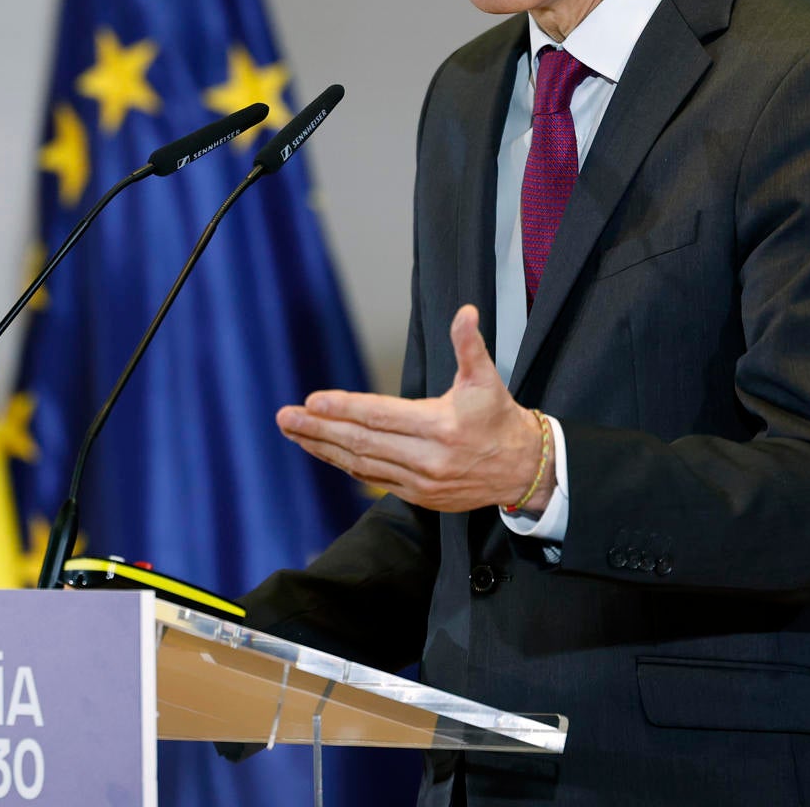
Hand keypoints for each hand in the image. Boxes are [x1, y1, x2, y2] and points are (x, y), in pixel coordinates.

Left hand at [277, 304, 550, 513]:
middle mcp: (427, 459)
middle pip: (362, 443)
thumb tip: (465, 312)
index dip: (344, 408)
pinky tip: (323, 451)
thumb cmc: (500, 418)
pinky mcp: (419, 497)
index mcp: (440, 426)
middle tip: (285, 417)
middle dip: (319, 429)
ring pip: (362, 464)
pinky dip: (345, 465)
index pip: (380, 416)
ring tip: (293, 432)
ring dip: (323, 448)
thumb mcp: (487, 379)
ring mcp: (421, 483)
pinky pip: (374, 480)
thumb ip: (470, 346)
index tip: (312, 400)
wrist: (524, 470)